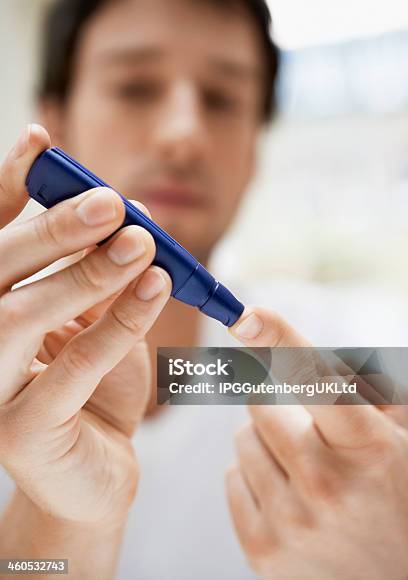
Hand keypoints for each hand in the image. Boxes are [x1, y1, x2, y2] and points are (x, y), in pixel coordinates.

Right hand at [0, 125, 171, 527]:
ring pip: (23, 317)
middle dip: (51, 227)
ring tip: (140, 241)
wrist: (94, 472)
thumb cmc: (96, 388)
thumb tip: (129, 214)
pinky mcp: (20, 433)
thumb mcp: (98, 319)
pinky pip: (72, 368)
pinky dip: (117, 323)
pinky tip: (154, 287)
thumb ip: (101, 272)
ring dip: (85, 272)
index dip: (9, 187)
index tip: (40, 142)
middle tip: (108, 201)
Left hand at [226, 307, 407, 579]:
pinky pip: (232, 476)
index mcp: (369, 448)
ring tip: (305, 467)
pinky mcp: (263, 550)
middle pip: (260, 402)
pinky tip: (290, 495)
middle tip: (309, 426)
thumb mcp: (402, 432)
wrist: (399, 577)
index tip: (245, 316)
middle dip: (278, 402)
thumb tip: (288, 348)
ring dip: (267, 440)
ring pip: (242, 439)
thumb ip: (366, 385)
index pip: (318, 380)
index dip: (280, 341)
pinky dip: (255, 475)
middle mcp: (328, 486)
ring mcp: (292, 523)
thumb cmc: (401, 489)